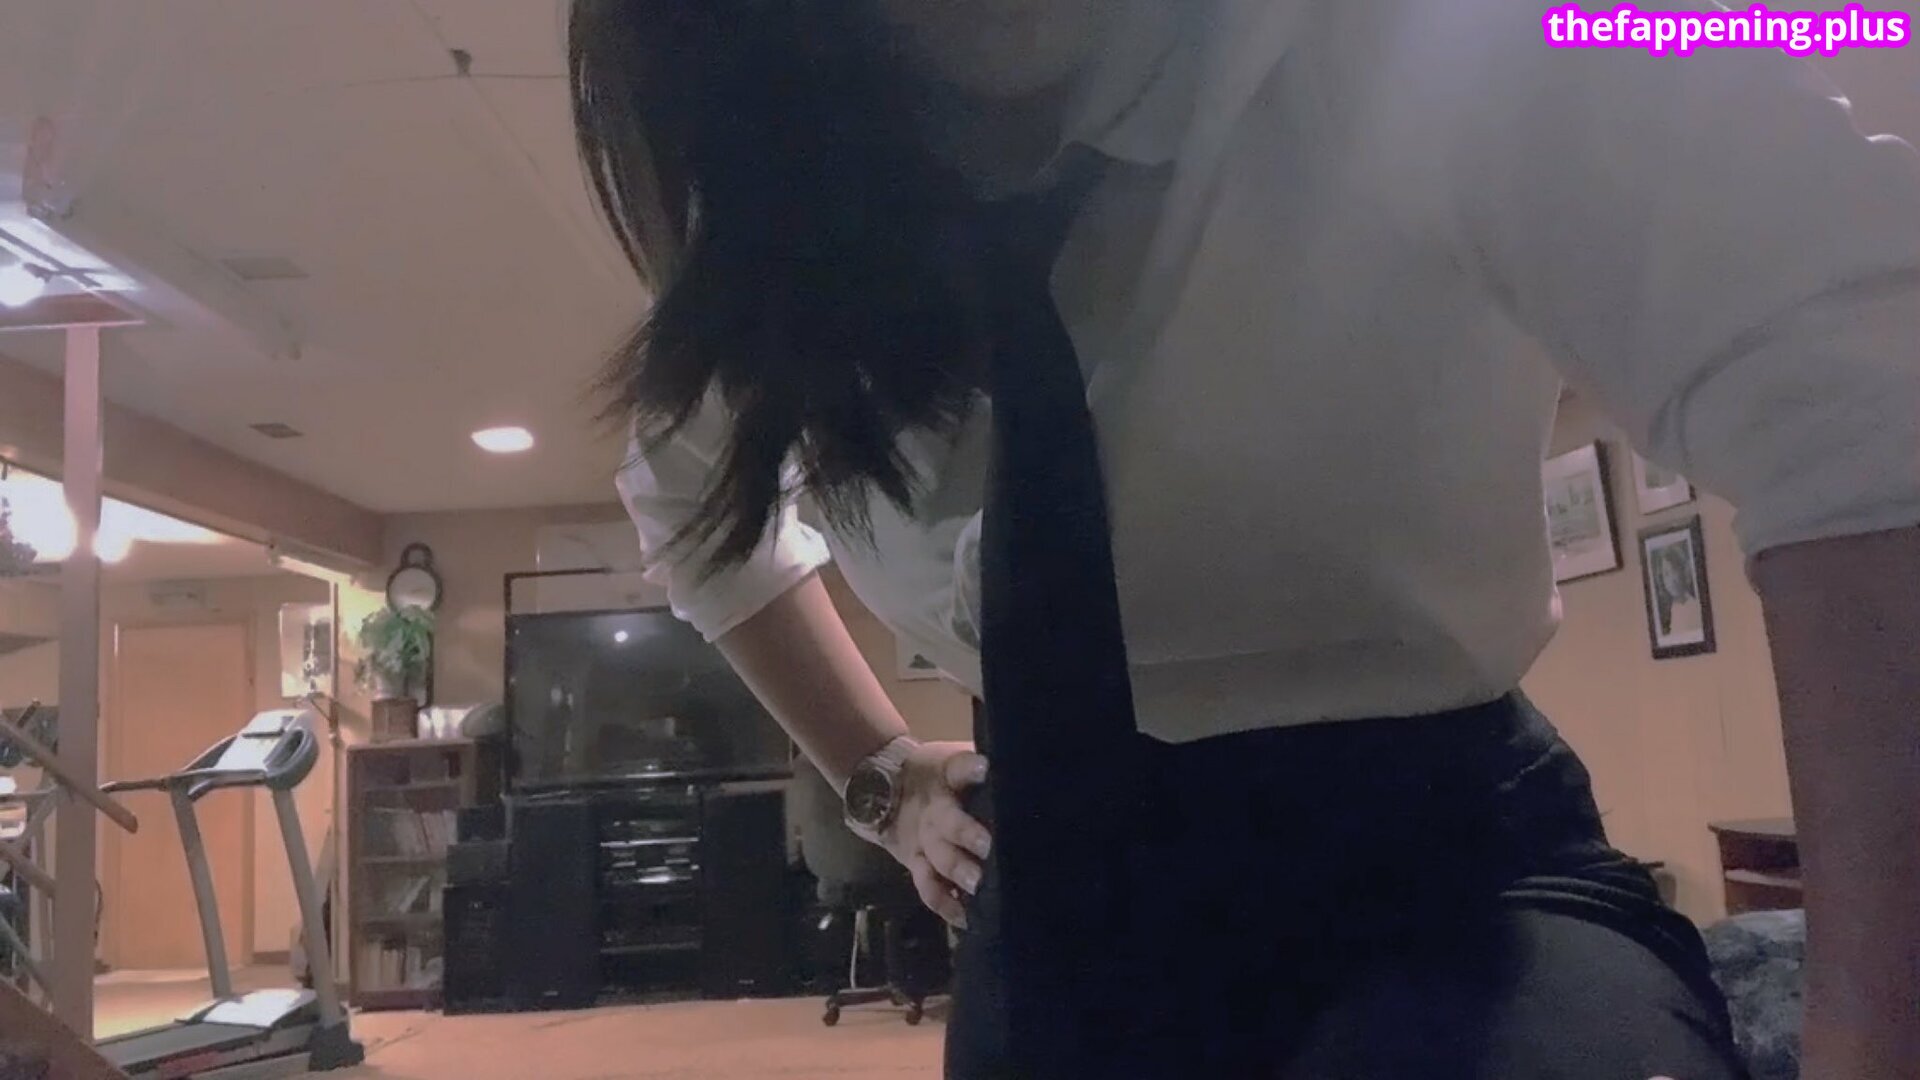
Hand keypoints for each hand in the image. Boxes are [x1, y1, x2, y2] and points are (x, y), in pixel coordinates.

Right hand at [877, 741, 991, 928]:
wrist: (883, 789)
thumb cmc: (940, 775)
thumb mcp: (955, 758)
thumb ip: (983, 765)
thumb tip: (1030, 770)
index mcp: (947, 776)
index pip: (958, 768)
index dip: (970, 769)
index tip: (985, 770)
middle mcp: (935, 809)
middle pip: (947, 820)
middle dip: (966, 833)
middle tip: (987, 846)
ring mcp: (924, 839)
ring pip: (938, 856)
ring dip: (957, 871)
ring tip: (978, 885)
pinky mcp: (916, 863)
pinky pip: (927, 886)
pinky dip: (944, 903)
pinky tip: (965, 917)